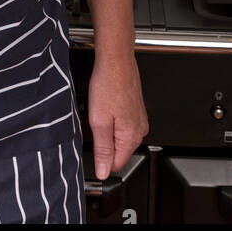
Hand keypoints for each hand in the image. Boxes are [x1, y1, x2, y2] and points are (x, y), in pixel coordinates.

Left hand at [87, 53, 149, 179]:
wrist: (116, 59)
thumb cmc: (108, 83)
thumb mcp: (99, 120)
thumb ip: (102, 149)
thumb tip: (103, 172)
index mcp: (132, 136)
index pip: (116, 165)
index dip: (101, 159)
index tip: (92, 145)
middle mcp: (140, 130)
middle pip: (119, 151)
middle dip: (104, 143)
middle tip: (94, 123)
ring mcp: (139, 119)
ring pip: (120, 138)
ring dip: (107, 130)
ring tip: (100, 111)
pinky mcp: (135, 110)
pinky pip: (123, 125)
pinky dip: (112, 120)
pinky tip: (105, 106)